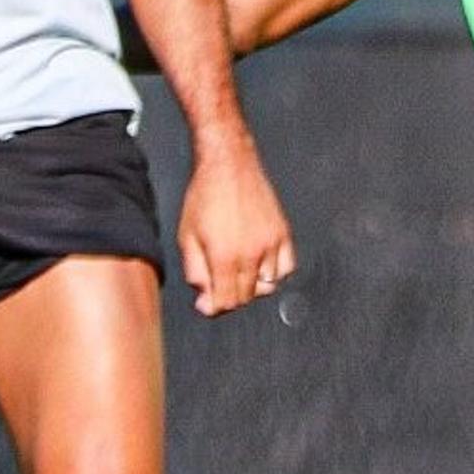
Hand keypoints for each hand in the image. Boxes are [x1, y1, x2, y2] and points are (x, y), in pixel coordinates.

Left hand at [176, 138, 295, 318]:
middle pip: (246, 297)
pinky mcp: (283, 233)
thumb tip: (204, 299)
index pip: (226, 302)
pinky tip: (259, 264)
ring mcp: (271, 244)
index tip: (207, 304)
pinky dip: (274, 273)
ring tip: (237, 272)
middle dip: (230, 298)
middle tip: (218, 285)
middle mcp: (251, 253)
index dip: (214, 308)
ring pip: (268, 286)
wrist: (228, 165)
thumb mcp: (186, 237)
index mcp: (225, 256)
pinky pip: (286, 268)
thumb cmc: (205, 195)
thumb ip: (195, 273)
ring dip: (251, 287)